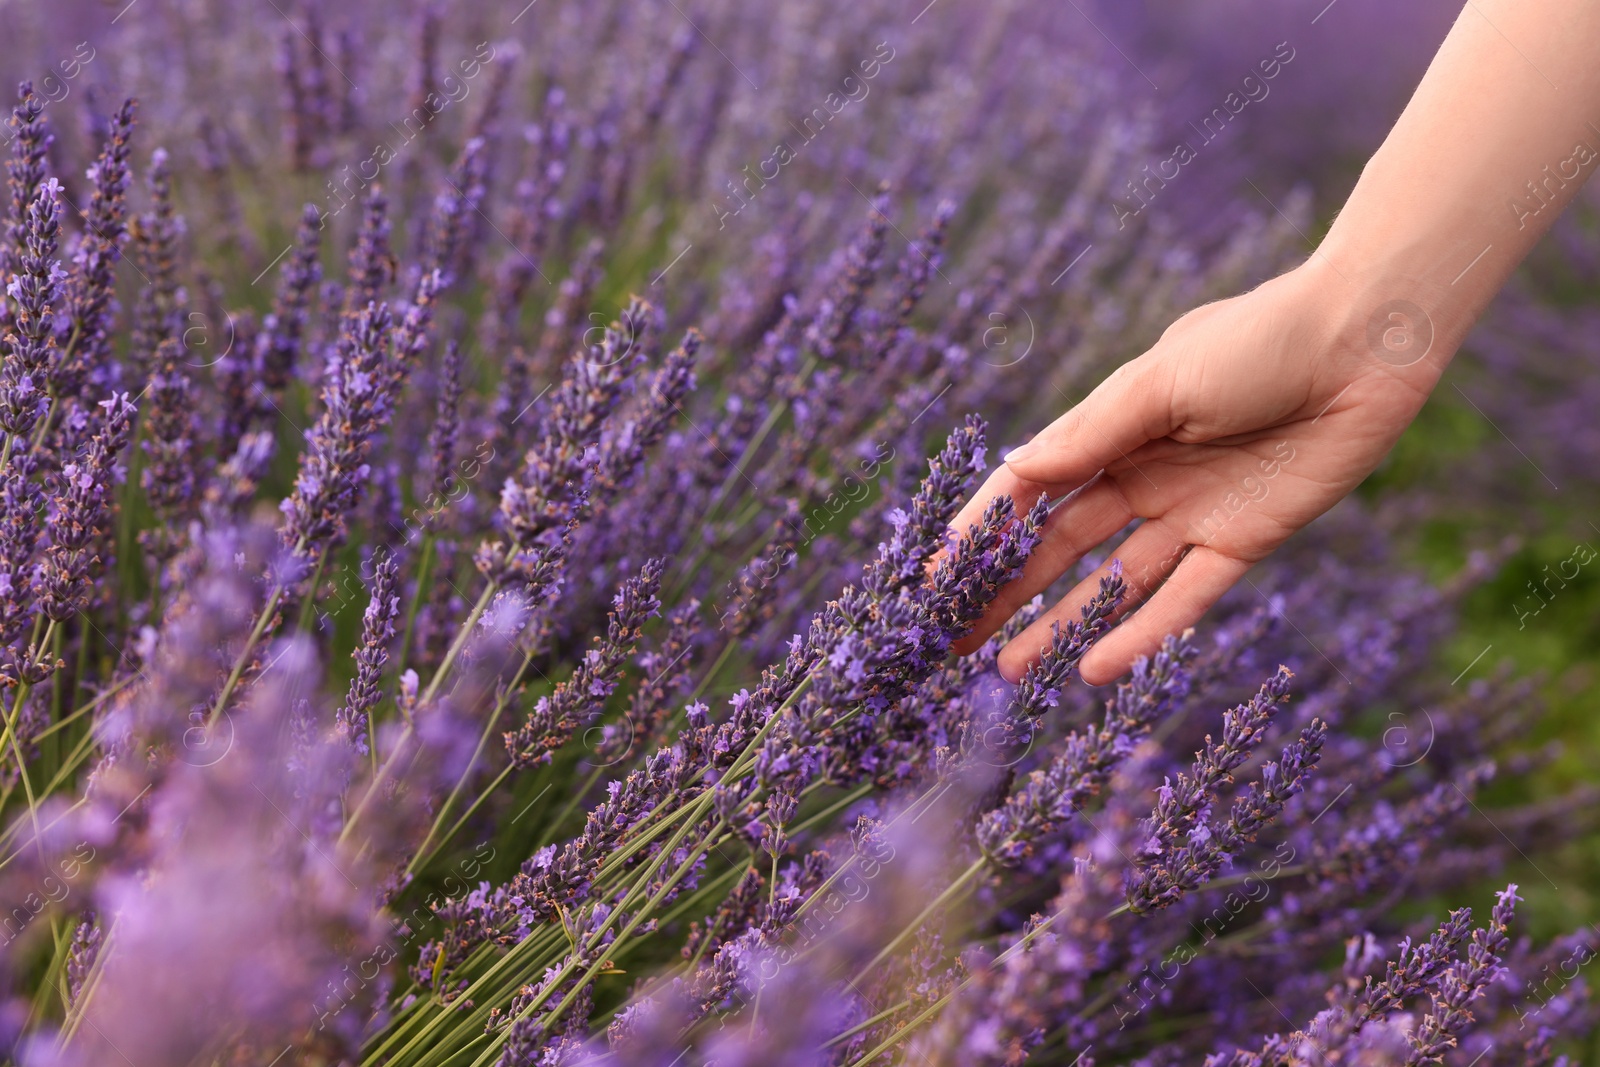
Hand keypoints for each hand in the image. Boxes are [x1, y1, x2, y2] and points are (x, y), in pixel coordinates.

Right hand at [949, 258, 1445, 684]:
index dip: (981, 531)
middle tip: (955, 639)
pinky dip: (1140, 634)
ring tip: (1007, 670)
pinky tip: (1094, 669)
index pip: (1028, 489)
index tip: (935, 575)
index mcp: (1112, 427)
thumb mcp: (1160, 382)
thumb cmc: (1258, 340)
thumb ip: (1090, 435)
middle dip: (1006, 592)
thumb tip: (1015, 473)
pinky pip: (1183, 598)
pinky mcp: (1242, 541)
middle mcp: (1142, 474)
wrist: (1366, 342)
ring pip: (1109, 583)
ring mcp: (1189, 511)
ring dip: (1059, 625)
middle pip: (1057, 546)